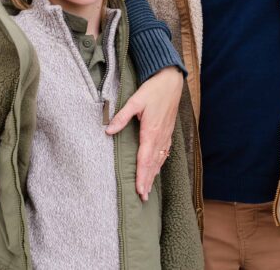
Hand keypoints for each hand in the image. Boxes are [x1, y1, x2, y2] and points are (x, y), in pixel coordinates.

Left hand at [106, 66, 183, 201]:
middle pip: (153, 164)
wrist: (171, 81)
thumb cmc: (153, 90)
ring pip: (159, 160)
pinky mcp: (168, 131)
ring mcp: (166, 135)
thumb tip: (108, 130)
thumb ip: (121, 117)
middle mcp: (160, 137)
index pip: (144, 159)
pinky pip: (165, 152)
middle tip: (142, 197)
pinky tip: (157, 168)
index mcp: (151, 131)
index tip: (139, 190)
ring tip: (148, 189)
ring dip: (153, 175)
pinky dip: (160, 163)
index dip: (141, 176)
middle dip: (147, 181)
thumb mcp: (135, 101)